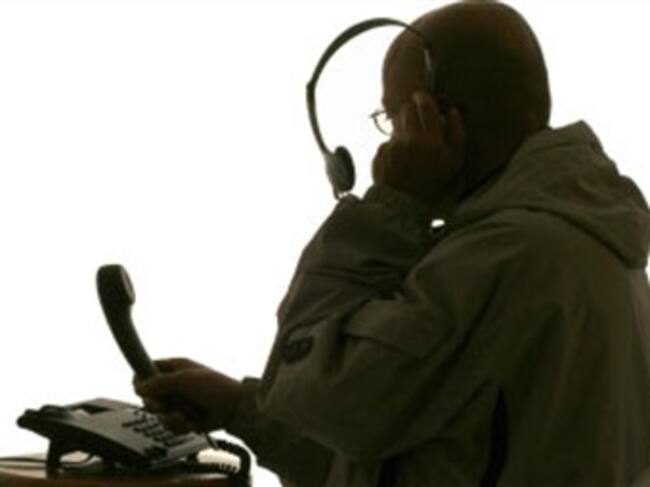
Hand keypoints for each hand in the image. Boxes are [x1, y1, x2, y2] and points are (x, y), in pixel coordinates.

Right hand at [132, 357, 243, 434]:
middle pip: (148, 396)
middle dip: (155, 404)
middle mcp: (174, 384)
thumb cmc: (215, 387)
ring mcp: (178, 402)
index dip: (140, 379)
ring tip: (184, 415)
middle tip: (164, 405)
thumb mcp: (186, 379)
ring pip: (158, 414)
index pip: (147, 370)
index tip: (141, 390)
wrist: (234, 408)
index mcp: (174, 368)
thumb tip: (139, 387)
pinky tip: (192, 422)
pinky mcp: (183, 418)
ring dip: (170, 417)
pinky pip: (170, 426)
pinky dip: (180, 426)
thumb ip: (160, 382)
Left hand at [372, 91, 465, 210]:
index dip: (424, 97)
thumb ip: (457, 133)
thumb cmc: (433, 182)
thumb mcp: (454, 161)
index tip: (423, 98)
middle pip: (406, 109)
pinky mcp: (380, 153)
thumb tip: (452, 110)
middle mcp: (409, 139)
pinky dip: (393, 144)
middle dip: (412, 110)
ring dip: (403, 127)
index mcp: (430, 140)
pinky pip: (387, 140)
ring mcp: (392, 146)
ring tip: (410, 142)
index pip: (425, 104)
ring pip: (396, 123)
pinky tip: (400, 158)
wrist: (406, 204)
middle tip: (417, 119)